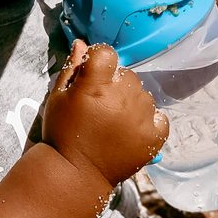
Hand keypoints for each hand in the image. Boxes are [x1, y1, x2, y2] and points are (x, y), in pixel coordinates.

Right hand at [41, 40, 168, 186]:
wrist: (74, 174)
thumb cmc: (62, 133)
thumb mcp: (58, 97)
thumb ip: (72, 68)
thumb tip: (82, 44)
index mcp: (96, 85)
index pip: (108, 53)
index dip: (99, 60)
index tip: (93, 74)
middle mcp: (123, 98)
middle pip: (127, 74)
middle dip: (115, 84)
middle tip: (101, 105)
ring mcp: (141, 117)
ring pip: (143, 94)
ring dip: (132, 102)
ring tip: (114, 121)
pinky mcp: (153, 137)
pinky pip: (159, 116)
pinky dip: (150, 120)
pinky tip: (133, 129)